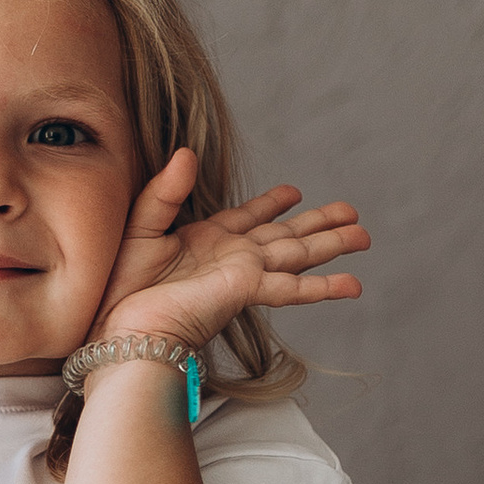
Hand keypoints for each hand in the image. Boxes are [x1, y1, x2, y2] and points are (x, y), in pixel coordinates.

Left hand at [86, 149, 368, 354]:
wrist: (120, 331)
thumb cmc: (119, 289)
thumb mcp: (140, 226)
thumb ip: (166, 191)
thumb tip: (187, 153)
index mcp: (207, 242)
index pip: (248, 217)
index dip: (272, 204)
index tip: (294, 192)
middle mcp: (232, 258)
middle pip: (286, 236)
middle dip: (320, 224)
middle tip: (353, 213)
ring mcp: (243, 275)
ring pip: (298, 256)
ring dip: (332, 245)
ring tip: (365, 236)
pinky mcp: (245, 290)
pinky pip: (292, 287)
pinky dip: (325, 287)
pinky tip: (354, 285)